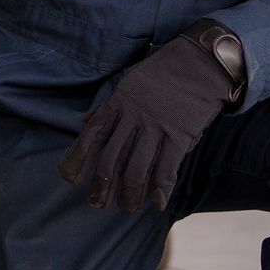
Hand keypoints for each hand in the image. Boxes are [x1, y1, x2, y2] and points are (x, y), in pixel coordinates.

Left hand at [57, 21, 243, 211]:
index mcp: (119, 103)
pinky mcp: (180, 136)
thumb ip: (107, 106)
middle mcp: (133, 117)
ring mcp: (156, 127)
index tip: (68, 178)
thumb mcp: (129, 82)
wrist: (201, 62)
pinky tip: (157, 203)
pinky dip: (161, 189)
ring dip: (129, 194)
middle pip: (110, 158)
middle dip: (101, 186)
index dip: (77, 157)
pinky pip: (166, 168)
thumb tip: (85, 121)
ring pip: (136, 169)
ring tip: (127, 207)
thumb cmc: (163, 73)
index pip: (92, 134)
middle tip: (97, 204)